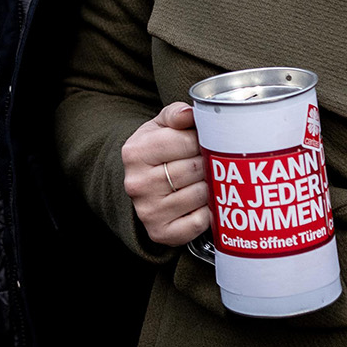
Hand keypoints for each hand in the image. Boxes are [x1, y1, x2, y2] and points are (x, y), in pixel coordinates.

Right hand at [121, 101, 211, 246]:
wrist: (140, 186)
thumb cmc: (156, 152)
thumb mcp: (160, 127)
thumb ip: (176, 114)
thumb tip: (189, 114)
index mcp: (135, 152)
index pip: (184, 142)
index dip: (202, 140)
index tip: (205, 141)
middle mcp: (137, 183)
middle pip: (193, 169)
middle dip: (208, 163)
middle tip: (210, 161)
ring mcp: (148, 211)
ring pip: (199, 195)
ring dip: (211, 187)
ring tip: (208, 180)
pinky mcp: (161, 232)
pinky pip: (199, 222)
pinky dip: (208, 212)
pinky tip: (204, 203)